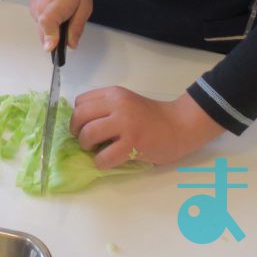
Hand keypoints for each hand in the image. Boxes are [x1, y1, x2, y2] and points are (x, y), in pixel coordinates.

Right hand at [30, 0, 91, 50]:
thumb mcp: (84, 6)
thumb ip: (76, 27)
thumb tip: (71, 45)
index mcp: (53, 9)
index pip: (47, 28)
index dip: (50, 40)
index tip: (51, 49)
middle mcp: (38, 10)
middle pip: (43, 34)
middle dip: (55, 38)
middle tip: (70, 29)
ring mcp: (33, 8)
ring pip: (41, 28)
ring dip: (52, 29)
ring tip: (65, 15)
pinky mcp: (31, 5)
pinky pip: (39, 21)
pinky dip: (48, 21)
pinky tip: (58, 10)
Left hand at [70, 88, 225, 166]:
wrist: (179, 124)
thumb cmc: (151, 117)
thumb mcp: (126, 103)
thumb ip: (106, 108)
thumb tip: (81, 126)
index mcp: (114, 94)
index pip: (80, 102)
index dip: (78, 117)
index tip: (84, 126)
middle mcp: (117, 105)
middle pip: (80, 116)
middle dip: (77, 132)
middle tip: (86, 141)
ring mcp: (125, 123)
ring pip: (88, 134)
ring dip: (87, 146)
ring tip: (96, 150)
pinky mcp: (132, 143)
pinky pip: (104, 157)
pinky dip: (100, 162)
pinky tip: (108, 160)